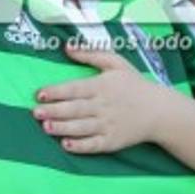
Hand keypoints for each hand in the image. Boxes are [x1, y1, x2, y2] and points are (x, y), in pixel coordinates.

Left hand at [33, 46, 161, 153]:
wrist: (159, 111)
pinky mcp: (113, 141)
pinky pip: (94, 145)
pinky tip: (66, 145)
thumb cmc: (134, 84)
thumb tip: (67, 47)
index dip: (56, 92)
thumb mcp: (116, 62)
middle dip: (54, 111)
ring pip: (81, 127)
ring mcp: (108, 125)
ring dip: (62, 128)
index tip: (40, 94)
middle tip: (35, 112)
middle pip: (75, 109)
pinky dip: (80, 146)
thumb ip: (91, 54)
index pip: (75, 89)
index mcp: (102, 86)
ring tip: (45, 127)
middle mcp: (103, 106)